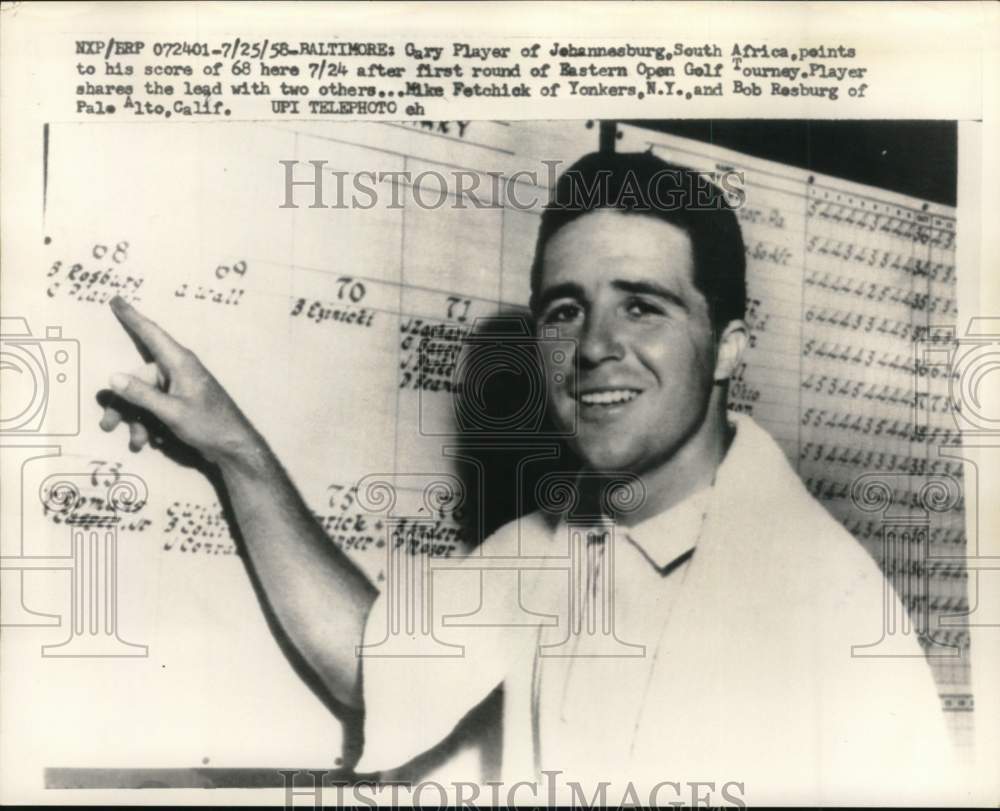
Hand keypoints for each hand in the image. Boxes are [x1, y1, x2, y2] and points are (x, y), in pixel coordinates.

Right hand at [100, 296, 260, 465]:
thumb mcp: (172, 412)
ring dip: (136, 420)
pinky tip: (152, 441)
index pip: (151, 333)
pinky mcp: (180, 402)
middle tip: (107, 426)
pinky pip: (154, 407)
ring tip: (137, 441)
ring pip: (143, 397)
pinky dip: (149, 423)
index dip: (132, 317)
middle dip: (123, 404)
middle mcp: (177, 370)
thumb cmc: (209, 425)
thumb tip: (114, 377)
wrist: (234, 447)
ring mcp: (179, 386)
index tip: (115, 299)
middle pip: (138, 378)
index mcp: (179, 363)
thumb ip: (142, 395)